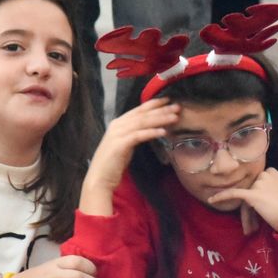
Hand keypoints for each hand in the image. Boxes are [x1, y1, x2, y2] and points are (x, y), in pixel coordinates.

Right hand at [81, 98, 179, 212]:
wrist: (100, 178)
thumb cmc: (113, 163)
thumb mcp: (126, 144)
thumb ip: (135, 134)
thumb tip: (150, 129)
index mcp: (119, 123)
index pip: (139, 110)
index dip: (154, 103)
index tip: (168, 99)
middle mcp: (117, 125)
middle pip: (143, 114)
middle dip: (161, 109)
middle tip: (177, 107)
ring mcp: (117, 134)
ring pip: (142, 122)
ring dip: (160, 119)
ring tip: (175, 117)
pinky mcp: (120, 145)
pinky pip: (139, 135)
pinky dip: (151, 132)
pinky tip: (163, 131)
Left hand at [208, 167, 277, 233]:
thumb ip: (264, 193)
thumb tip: (248, 201)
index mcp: (272, 172)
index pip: (255, 186)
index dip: (254, 203)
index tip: (259, 216)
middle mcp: (265, 174)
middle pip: (249, 192)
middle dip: (249, 211)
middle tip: (251, 227)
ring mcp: (259, 183)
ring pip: (244, 200)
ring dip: (246, 217)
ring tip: (250, 230)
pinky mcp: (253, 194)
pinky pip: (233, 194)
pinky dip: (221, 196)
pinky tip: (212, 200)